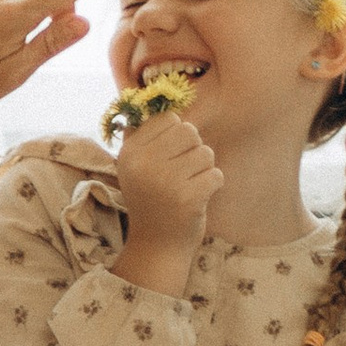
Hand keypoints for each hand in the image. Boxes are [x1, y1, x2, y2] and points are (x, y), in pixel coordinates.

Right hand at [111, 114, 221, 292]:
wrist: (157, 247)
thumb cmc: (152, 200)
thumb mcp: (136, 167)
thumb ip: (142, 134)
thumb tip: (151, 97)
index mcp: (130, 152)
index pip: (168, 119)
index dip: (176, 136)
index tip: (167, 159)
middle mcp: (144, 164)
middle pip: (189, 131)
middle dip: (193, 150)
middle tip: (181, 174)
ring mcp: (166, 182)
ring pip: (206, 152)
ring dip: (204, 169)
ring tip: (188, 187)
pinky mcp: (188, 198)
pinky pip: (216, 174)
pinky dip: (213, 185)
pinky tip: (198, 199)